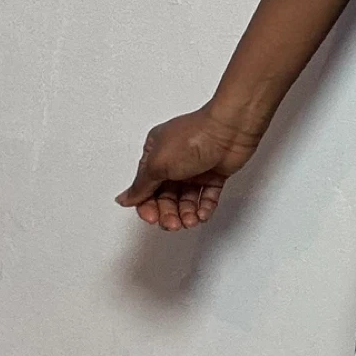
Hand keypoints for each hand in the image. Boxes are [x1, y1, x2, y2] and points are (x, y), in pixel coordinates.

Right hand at [114, 104, 264, 229]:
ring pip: (186, 199)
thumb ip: (142, 186)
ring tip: (190, 220)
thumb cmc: (194, 138)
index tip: (152, 218)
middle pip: (165, 196)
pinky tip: (202, 214)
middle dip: (168, 213)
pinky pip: (206, 196)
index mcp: (155, 153)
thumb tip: (124, 199)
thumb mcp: (158, 163)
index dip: (147, 205)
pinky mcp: (214, 174)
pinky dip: (204, 207)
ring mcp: (195, 168)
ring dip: (186, 213)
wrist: (230, 131)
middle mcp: (173, 160)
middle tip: (173, 223)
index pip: (145, 186)